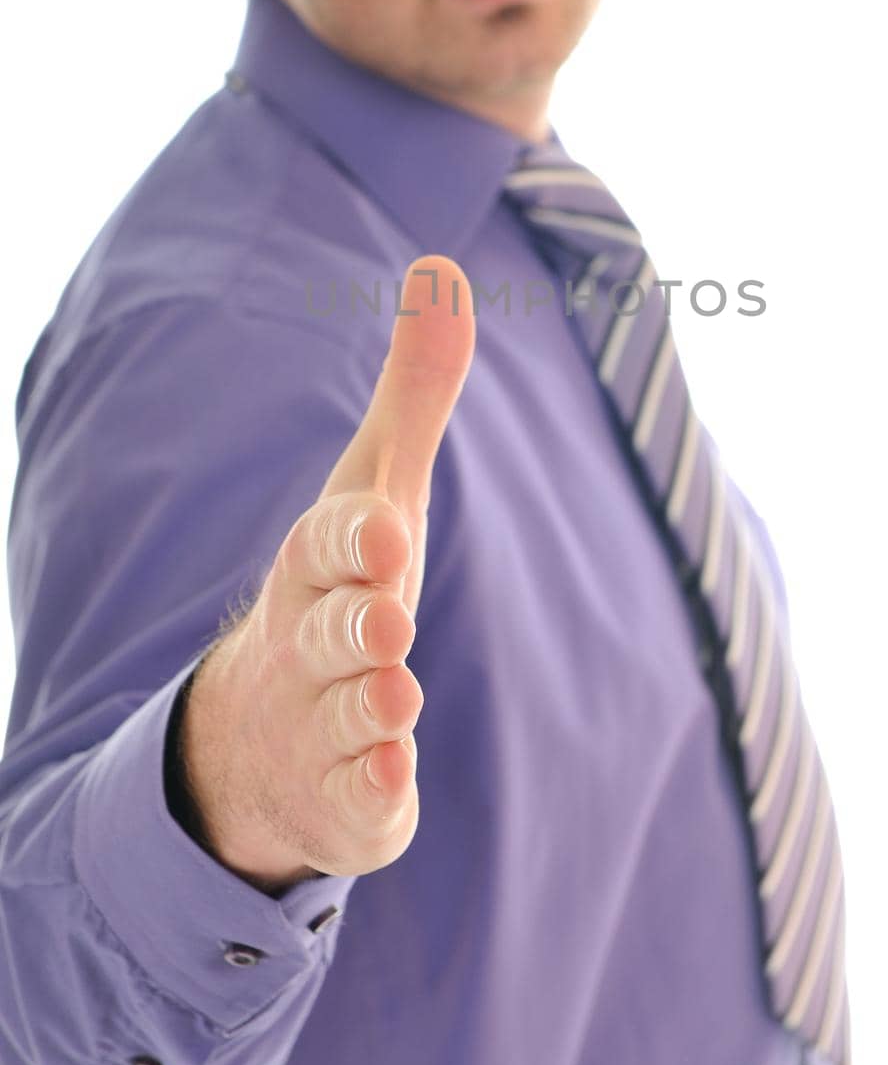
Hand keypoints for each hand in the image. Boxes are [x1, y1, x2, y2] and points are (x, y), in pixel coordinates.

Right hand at [179, 254, 475, 888]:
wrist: (267, 734)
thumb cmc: (346, 587)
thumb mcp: (381, 490)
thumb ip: (418, 389)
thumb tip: (443, 264)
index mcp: (320, 567)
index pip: (327, 546)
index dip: (351, 541)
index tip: (382, 530)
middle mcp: (312, 643)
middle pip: (334, 629)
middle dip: (357, 622)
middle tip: (390, 619)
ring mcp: (322, 725)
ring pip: (345, 716)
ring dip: (370, 706)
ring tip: (399, 698)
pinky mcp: (348, 798)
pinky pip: (357, 800)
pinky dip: (371, 791)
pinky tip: (391, 784)